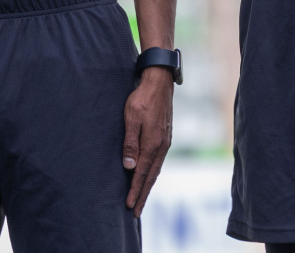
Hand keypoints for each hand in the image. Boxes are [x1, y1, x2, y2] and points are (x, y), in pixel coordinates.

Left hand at [122, 67, 173, 215]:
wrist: (159, 82)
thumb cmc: (142, 98)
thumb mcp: (131, 118)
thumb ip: (130, 143)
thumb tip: (129, 167)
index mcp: (152, 144)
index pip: (141, 174)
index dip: (135, 191)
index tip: (129, 206)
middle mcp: (161, 146)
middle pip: (151, 176)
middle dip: (143, 194)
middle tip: (135, 211)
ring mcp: (165, 142)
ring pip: (156, 169)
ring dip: (148, 185)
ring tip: (141, 197)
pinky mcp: (165, 136)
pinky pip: (158, 161)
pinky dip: (152, 172)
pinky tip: (148, 175)